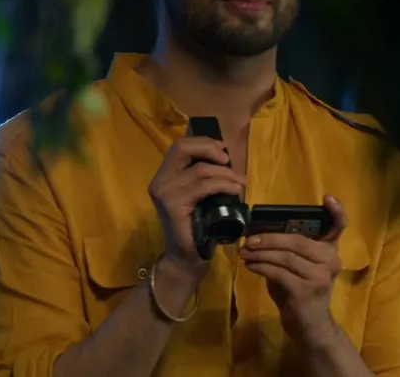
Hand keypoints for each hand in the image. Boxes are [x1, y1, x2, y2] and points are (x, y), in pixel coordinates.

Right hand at [148, 137, 246, 271]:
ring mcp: (164, 193)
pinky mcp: (173, 205)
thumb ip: (202, 175)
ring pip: (200, 170)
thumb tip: (224, 155)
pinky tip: (234, 190)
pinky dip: (223, 185)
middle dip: (209, 149)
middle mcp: (159, 181)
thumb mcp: (199, 195)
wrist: (187, 257)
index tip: (222, 149)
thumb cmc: (196, 226)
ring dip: (225, 174)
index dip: (202, 142)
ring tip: (239, 182)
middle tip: (229, 160)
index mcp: (164, 176)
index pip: (179, 146)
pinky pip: (203, 187)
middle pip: (182, 148)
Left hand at [240, 195, 348, 346]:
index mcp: (330, 252)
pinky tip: (250, 265)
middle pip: (297, 241)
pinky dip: (260, 267)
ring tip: (244, 252)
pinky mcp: (306, 290)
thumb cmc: (300, 293)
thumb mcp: (297, 269)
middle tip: (248, 240)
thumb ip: (287, 252)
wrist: (310, 327)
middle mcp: (331, 261)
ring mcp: (320, 277)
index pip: (339, 227)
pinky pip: (278, 272)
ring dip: (260, 253)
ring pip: (285, 257)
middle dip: (269, 238)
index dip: (336, 211)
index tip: (328, 197)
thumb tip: (257, 237)